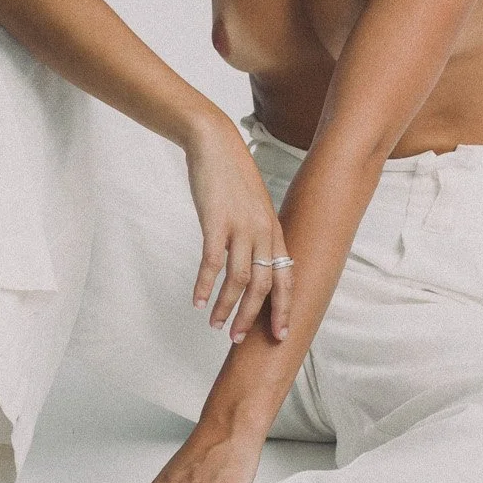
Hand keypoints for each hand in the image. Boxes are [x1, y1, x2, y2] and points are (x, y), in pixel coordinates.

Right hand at [183, 115, 293, 343]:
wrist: (215, 144)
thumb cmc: (232, 176)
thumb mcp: (254, 206)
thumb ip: (258, 234)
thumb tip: (254, 262)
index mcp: (273, 230)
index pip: (286, 278)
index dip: (284, 308)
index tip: (280, 334)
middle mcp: (262, 232)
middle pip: (263, 286)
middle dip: (252, 316)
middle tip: (238, 339)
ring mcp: (240, 227)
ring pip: (239, 280)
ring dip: (226, 306)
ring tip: (214, 323)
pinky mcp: (216, 221)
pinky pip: (212, 263)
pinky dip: (204, 285)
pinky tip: (196, 300)